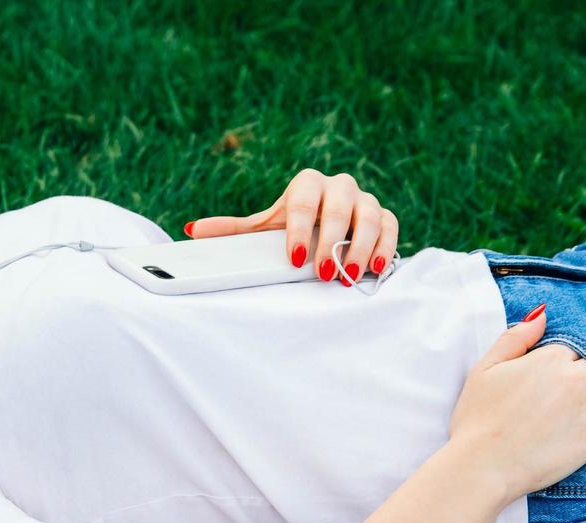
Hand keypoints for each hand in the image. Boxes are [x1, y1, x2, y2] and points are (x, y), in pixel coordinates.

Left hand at [183, 168, 399, 285]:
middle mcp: (338, 187)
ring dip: (360, 247)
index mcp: (307, 184)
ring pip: (370, 216)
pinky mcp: (385, 216)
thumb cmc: (291, 227)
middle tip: (322, 273)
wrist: (325, 224)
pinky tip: (374, 268)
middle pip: (340, 207)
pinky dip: (385, 246)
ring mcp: (364, 200)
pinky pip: (391, 226)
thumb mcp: (264, 228)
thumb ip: (233, 230)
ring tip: (347, 276)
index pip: (303, 201)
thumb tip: (194, 231)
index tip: (294, 258)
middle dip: (331, 241)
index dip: (299, 230)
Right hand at [447, 305, 585, 502]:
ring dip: (584, 400)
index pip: (568, 350)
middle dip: (571, 380)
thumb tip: (542, 314)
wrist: (483, 467)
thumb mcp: (485, 370)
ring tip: (551, 418)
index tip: (533, 385)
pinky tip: (562, 431)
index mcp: (552, 358)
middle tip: (543, 404)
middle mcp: (578, 379)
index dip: (550, 366)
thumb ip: (515, 337)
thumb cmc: (478, 419)